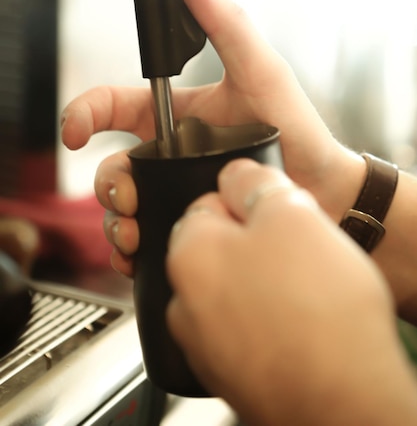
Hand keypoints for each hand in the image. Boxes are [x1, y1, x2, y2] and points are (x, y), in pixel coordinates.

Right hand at [61, 0, 363, 275]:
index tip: (76, 132)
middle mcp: (170, 152)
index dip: (85, 113)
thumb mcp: (261, 71)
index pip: (115, 105)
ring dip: (115, 220)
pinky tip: (140, 251)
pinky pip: (146, 234)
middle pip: (112, 164)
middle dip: (107, 182)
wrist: (324, 188)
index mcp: (177, 113)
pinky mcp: (186, 219)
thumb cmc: (298, 128)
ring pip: (122, 205)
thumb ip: (226, 24)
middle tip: (127, 196)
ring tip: (135, 231)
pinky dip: (131, 246)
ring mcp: (176, 188)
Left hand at [166, 159, 416, 425]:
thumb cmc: (316, 311)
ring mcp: (204, 342)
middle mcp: (183, 301)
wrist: (343, 398)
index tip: (271, 211)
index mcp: (188, 254)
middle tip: (295, 249)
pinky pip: (245, 326)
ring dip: (262, 281)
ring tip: (302, 288)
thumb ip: (252, 183)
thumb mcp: (289, 214)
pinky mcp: (228, 371)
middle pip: (219, 249)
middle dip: (255, 242)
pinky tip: (297, 320)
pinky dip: (266, 318)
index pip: (205, 203)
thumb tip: (236, 174)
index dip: (246, 202)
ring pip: (233, 288)